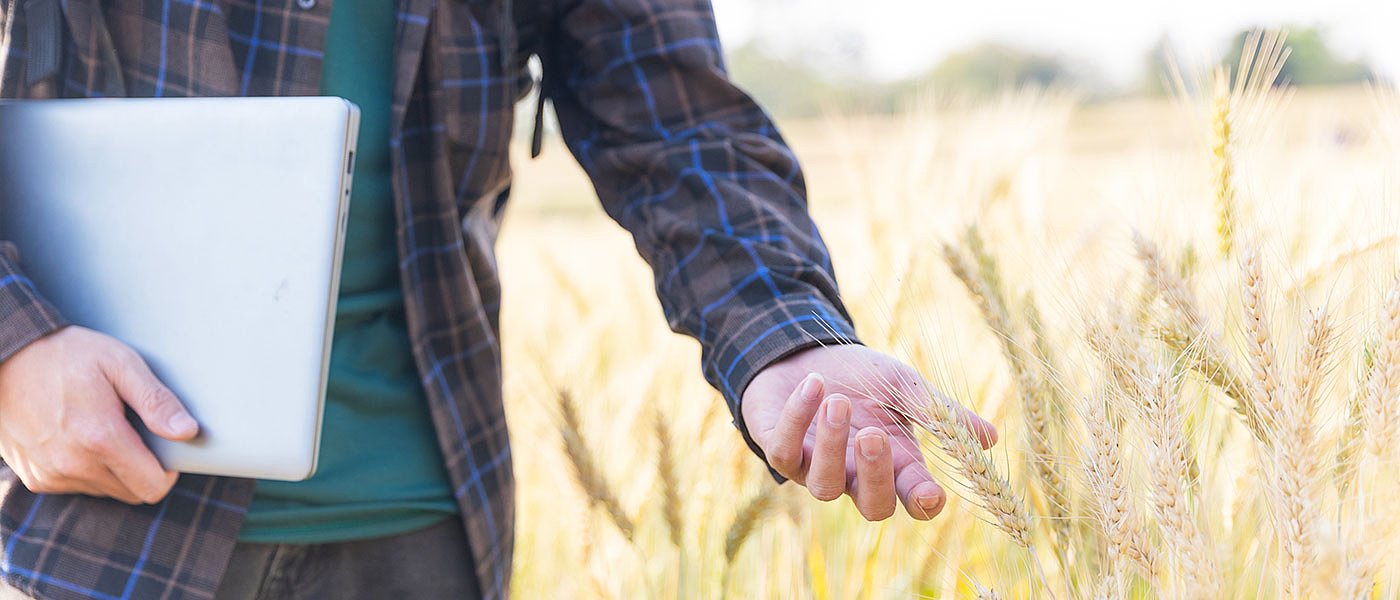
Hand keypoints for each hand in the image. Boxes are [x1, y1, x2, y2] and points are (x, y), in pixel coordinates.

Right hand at [0, 326, 198, 503]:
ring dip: (115, 470)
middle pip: (133, 493)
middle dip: (143, 470)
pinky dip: (87, 469)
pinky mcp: (36, 478)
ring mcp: (51, 475)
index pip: (153, 486)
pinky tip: (79, 437)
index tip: (165, 448)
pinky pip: (78, 486)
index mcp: (100, 438)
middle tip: (136, 434)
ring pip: (106, 490)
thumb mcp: (120, 364)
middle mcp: (73, 465)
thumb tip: (188, 432)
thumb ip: (156, 401)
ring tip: (103, 429)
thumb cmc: (67, 355)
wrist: (6, 357)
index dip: (168, 471)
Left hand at [742, 345, 996, 520]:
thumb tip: (990, 438)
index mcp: (895, 463)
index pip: (914, 498)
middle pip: (872, 507)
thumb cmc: (861, 377)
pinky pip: (784, 451)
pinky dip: (797, 418)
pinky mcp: (781, 452)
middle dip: (875, 475)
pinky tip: (812, 386)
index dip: (922, 501)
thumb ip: (941, 413)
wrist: (807, 352)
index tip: (930, 492)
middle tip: (874, 434)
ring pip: (825, 486)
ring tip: (838, 402)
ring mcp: (816, 469)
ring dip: (832, 444)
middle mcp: (856, 475)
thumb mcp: (904, 386)